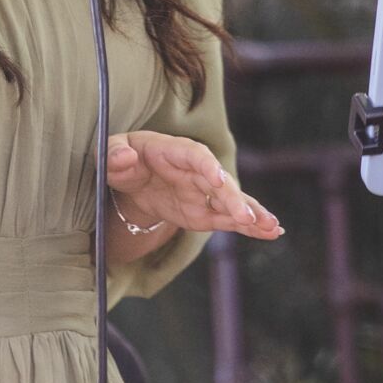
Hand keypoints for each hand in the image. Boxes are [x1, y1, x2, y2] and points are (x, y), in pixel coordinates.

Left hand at [104, 130, 283, 239]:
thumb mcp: (109, 153)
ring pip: (231, 201)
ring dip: (251, 213)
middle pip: (218, 182)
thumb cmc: (121, 158)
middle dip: (233, 199)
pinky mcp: (204, 211)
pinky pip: (228, 219)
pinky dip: (249, 226)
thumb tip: (125, 157)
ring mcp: (203, 191)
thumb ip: (114, 154)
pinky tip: (271, 232)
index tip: (217, 180)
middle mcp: (195, 170)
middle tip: (247, 216)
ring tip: (272, 227)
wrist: (130, 177)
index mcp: (173, 150)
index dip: (207, 166)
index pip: (194, 155)